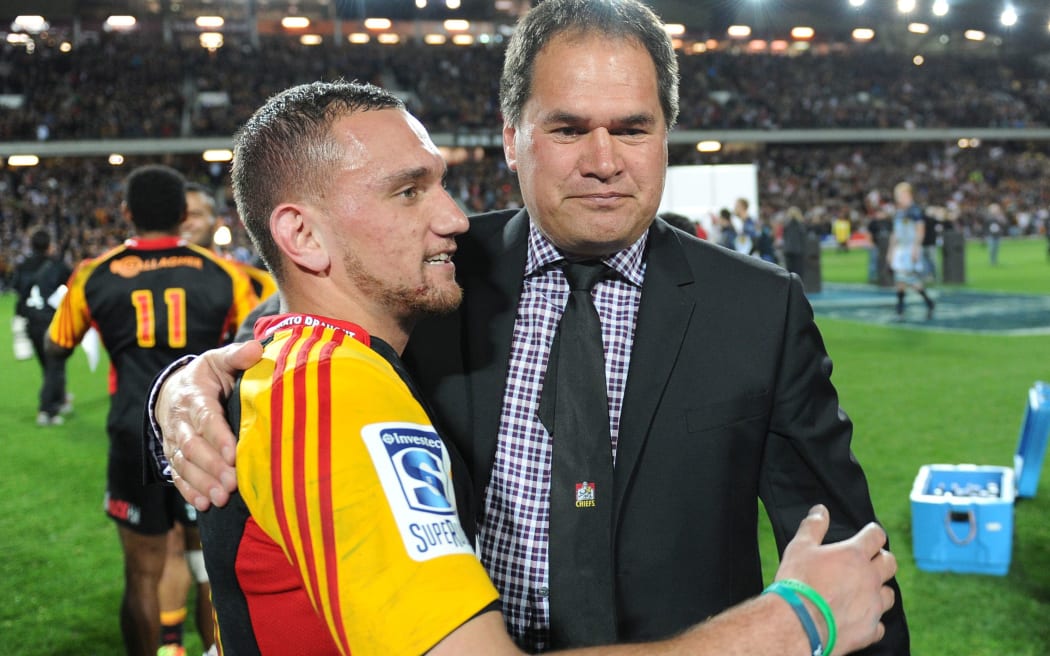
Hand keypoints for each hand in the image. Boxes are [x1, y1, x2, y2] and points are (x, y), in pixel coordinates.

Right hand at [161, 340, 263, 510]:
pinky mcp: (172, 454)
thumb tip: (258, 349)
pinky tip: (204, 504)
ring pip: (184, 464)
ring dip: (202, 483)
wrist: (174, 387)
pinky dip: (188, 491)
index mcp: (194, 396)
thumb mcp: (219, 359)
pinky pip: (177, 475)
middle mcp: (179, 421)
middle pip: (192, 446)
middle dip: (211, 467)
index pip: (205, 418)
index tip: (234, 455)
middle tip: (232, 484)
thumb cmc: (207, 375)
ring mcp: (173, 440)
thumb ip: (238, 355)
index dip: (218, 437)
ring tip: (221, 498)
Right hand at [775, 505, 896, 654]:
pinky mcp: (870, 630)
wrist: (799, 623)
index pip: (876, 535)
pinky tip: (859, 619)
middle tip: (870, 561)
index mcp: (854, 555)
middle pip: (889, 563)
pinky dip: (872, 621)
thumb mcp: (800, 547)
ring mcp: (873, 606)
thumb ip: (813, 526)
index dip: (872, 532)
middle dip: (882, 559)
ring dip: (879, 590)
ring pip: (889, 595)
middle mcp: (870, 578)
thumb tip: (820, 510)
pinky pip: (880, 625)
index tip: (869, 534)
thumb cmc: (798, 582)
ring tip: (864, 592)